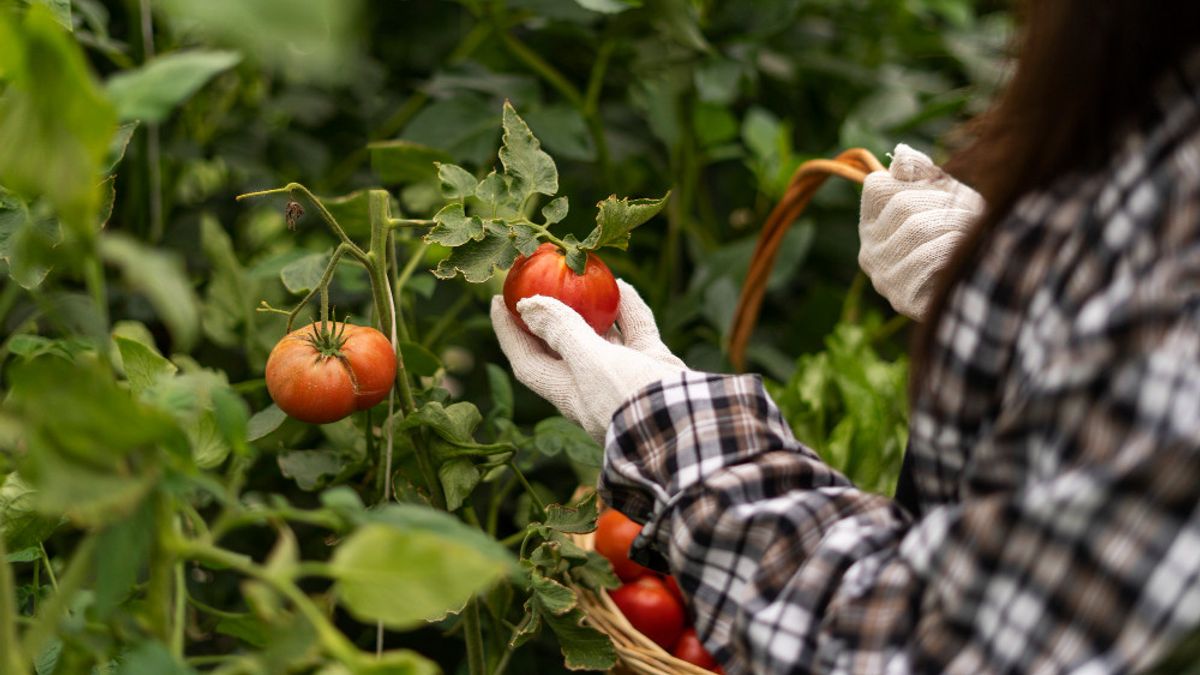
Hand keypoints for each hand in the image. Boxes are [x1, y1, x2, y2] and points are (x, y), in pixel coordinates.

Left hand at [491, 280, 687, 441]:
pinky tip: (622, 285)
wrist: (694, 428)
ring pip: (602, 336)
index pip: (528, 361)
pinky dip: (628, 309)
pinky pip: (636, 332)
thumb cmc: (632, 399)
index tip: (498, 301)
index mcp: (569, 394)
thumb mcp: (591, 363)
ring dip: (590, 308)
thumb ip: (562, 331)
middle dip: (549, 315)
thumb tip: (527, 305)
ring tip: (580, 276)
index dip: (509, 333)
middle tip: (536, 280)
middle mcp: (594, 387)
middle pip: (562, 346)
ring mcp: (626, 377)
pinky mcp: (654, 368)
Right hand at [858, 143, 984, 320]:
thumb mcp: (943, 197)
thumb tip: (902, 152)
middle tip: (973, 209)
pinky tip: (966, 251)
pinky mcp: (902, 298)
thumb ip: (921, 175)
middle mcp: (868, 251)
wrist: (980, 289)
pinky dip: (952, 249)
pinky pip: (926, 259)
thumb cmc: (961, 235)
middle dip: (944, 202)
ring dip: (955, 224)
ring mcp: (882, 277)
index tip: (945, 188)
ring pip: (916, 229)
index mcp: (872, 225)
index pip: (878, 186)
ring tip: (973, 229)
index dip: (918, 181)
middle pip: (902, 205)